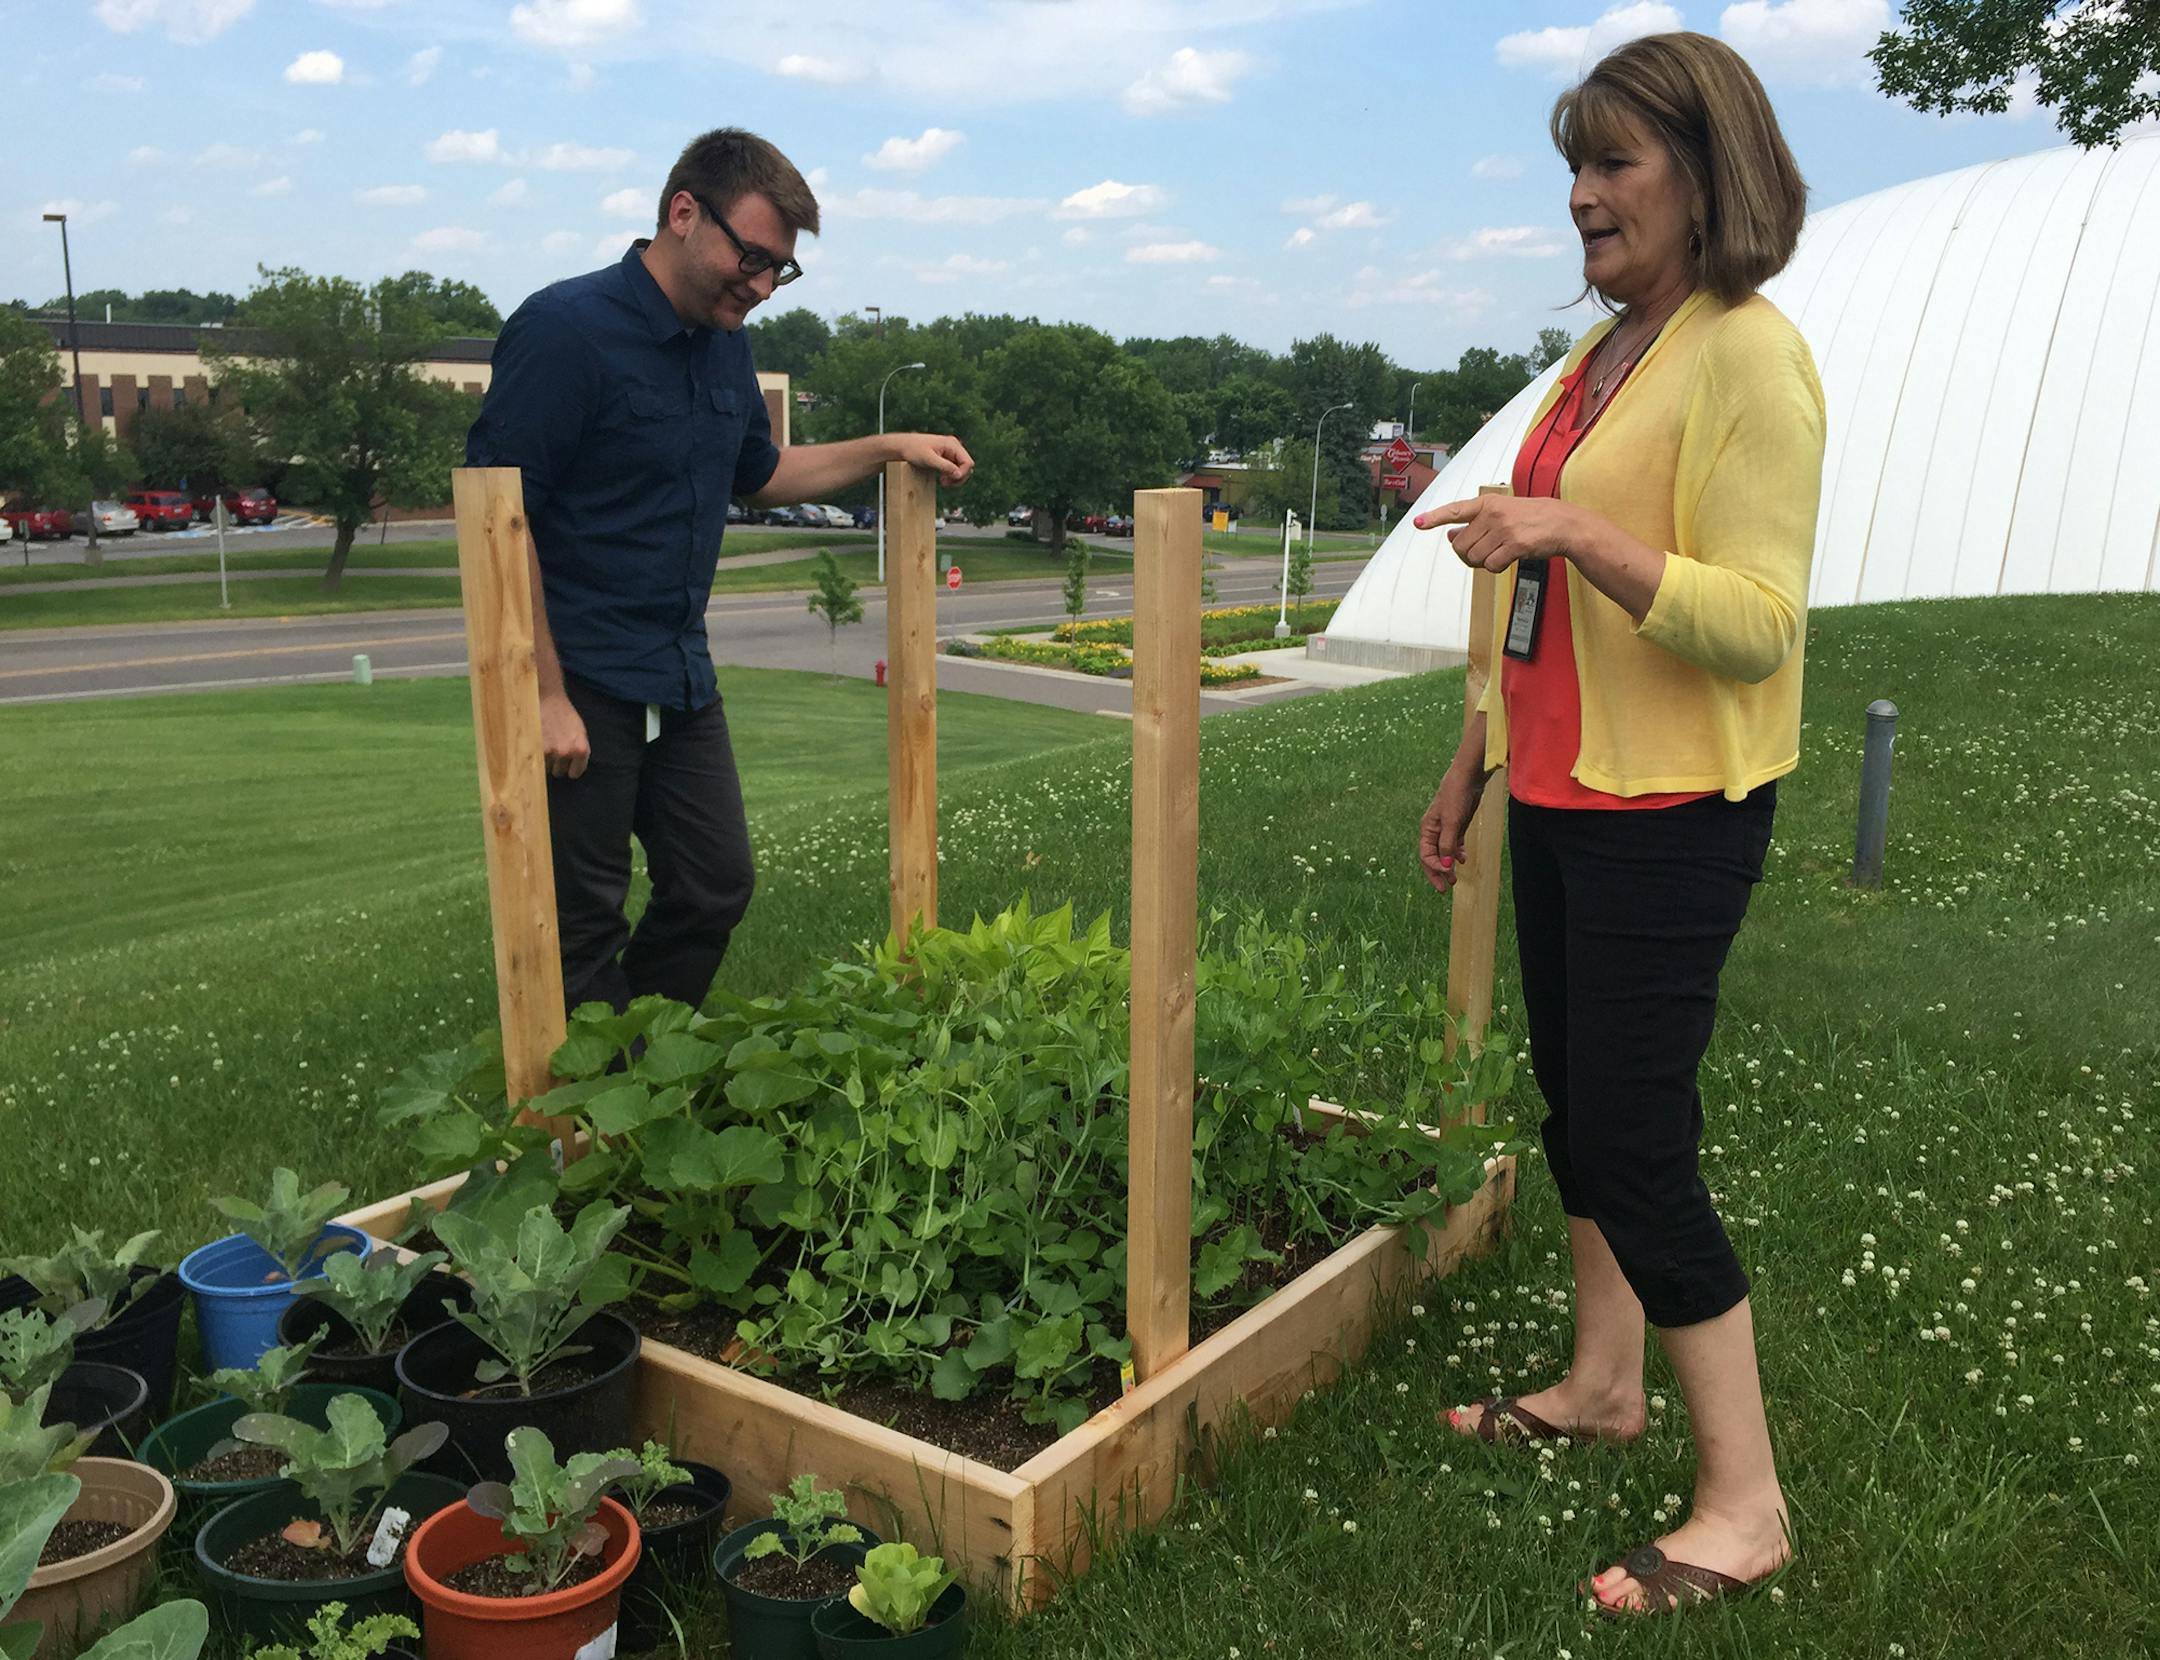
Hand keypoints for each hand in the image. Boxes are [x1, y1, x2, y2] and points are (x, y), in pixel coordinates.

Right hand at [539, 690, 590, 780]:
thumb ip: (578, 751)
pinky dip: (534, 755)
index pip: (576, 772)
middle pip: (559, 772)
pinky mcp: (534, 747)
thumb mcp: (580, 732)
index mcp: (581, 749)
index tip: (567, 765)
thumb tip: (574, 768)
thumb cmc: (565, 714)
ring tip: (543, 745)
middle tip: (552, 751)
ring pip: (545, 768)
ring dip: (544, 760)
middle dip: (556, 764)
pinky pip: (534, 761)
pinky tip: (536, 744)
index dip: (570, 769)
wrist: (548, 698)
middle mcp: (566, 752)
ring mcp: (549, 751)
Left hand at [890, 432, 973, 485]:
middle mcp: (954, 446)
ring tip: (943, 482)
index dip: (962, 474)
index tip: (950, 481)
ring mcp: (951, 451)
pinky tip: (942, 479)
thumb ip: (945, 466)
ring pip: (961, 469)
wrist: (903, 446)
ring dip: (955, 478)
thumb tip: (958, 474)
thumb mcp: (929, 460)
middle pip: (967, 466)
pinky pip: (955, 468)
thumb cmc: (914, 450)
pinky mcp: (947, 457)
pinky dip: (950, 476)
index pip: (968, 462)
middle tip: (945, 483)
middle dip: (958, 477)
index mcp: (952, 444)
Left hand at [1415, 493, 1582, 572]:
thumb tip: (1450, 536)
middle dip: (1468, 554)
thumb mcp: (1501, 513)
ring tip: (1500, 551)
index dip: (1434, 518)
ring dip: (1484, 561)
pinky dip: (1496, 567)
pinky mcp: (1515, 544)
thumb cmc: (1531, 518)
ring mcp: (1503, 528)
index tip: (1418, 523)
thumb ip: (1474, 523)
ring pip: (1474, 558)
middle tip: (1485, 551)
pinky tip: (1508, 558)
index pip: (1455, 510)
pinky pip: (1491, 565)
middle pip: (1460, 546)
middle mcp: (1492, 514)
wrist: (1563, 523)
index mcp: (1487, 503)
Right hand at [1418, 766, 1489, 895]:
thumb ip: (1448, 844)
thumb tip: (1446, 865)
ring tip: (1454, 880)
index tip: (1447, 876)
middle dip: (1437, 873)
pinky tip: (1463, 860)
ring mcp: (1445, 828)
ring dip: (1448, 867)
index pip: (1426, 856)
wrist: (1468, 778)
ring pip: (1443, 853)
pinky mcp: (1456, 825)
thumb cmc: (1456, 796)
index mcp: (1427, 830)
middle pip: (1432, 858)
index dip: (1435, 868)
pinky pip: (1453, 845)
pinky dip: (1457, 854)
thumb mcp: (1452, 821)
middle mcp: (1434, 831)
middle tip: (1445, 889)